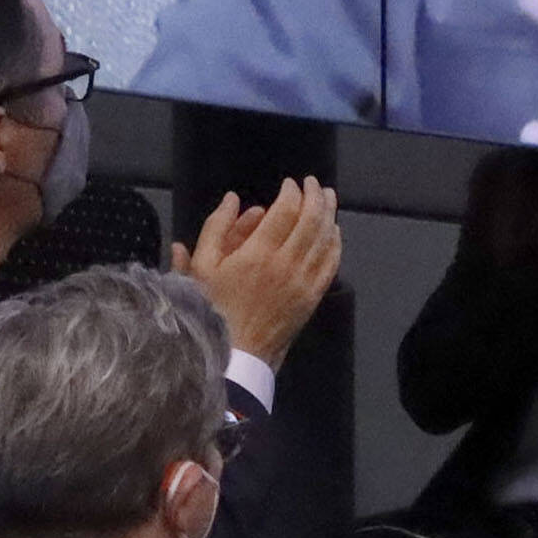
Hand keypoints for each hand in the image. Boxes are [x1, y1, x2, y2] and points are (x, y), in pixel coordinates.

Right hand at [176, 179, 342, 366]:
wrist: (235, 354)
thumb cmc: (212, 309)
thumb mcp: (201, 267)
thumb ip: (216, 228)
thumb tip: (232, 199)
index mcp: (257, 253)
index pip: (286, 211)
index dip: (292, 192)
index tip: (290, 184)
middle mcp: (286, 264)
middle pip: (311, 220)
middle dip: (315, 196)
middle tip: (314, 184)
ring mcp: (303, 282)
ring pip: (325, 239)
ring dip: (329, 214)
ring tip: (328, 197)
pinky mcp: (312, 297)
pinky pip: (331, 264)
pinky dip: (335, 243)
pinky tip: (334, 232)